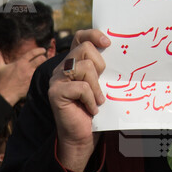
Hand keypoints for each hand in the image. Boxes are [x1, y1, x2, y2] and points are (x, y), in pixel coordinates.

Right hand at [0, 42, 47, 106]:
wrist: (5, 94)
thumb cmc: (2, 81)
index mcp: (20, 62)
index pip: (33, 53)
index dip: (40, 50)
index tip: (43, 50)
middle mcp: (27, 68)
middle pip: (41, 59)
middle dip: (44, 57)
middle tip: (44, 58)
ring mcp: (31, 76)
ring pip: (42, 68)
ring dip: (45, 66)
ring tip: (45, 65)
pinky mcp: (33, 83)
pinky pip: (40, 76)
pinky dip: (43, 74)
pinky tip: (43, 74)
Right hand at [48, 29, 107, 171]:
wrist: (81, 136)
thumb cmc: (92, 110)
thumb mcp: (99, 85)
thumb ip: (100, 69)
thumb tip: (115, 53)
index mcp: (72, 63)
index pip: (79, 37)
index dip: (93, 35)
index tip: (107, 42)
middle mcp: (62, 68)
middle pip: (84, 49)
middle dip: (99, 65)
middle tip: (101, 83)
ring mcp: (57, 80)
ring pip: (83, 67)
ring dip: (96, 86)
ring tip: (98, 100)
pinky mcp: (55, 93)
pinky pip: (81, 87)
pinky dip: (91, 99)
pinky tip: (91, 109)